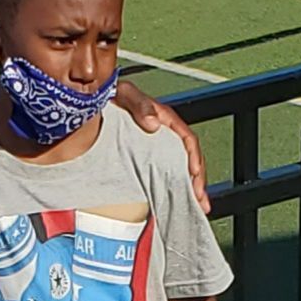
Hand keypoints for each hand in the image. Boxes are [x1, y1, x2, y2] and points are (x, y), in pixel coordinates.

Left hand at [116, 77, 209, 213]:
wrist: (99, 99)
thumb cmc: (115, 93)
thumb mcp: (127, 94)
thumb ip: (141, 106)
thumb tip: (153, 124)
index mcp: (166, 119)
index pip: (187, 139)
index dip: (193, 156)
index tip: (195, 173)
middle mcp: (166, 134)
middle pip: (189, 159)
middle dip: (198, 180)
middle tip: (201, 200)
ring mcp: (159, 146)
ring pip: (181, 168)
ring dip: (191, 188)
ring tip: (198, 206)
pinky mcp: (148, 156)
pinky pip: (165, 172)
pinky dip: (173, 187)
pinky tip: (176, 201)